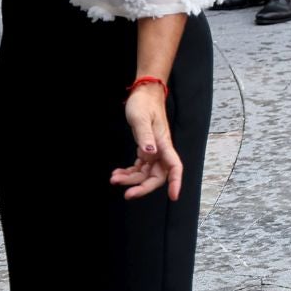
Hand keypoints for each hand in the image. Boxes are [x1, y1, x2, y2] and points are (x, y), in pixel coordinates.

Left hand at [110, 85, 181, 201]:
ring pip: (146, 173)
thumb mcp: (141, 119)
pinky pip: (139, 167)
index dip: (176, 182)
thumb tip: (150, 153)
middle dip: (143, 187)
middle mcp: (161, 150)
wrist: (143, 94)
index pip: (174, 166)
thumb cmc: (144, 104)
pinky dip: (129, 173)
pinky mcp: (146, 149)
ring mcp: (154, 150)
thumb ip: (145, 137)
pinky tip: (118, 173)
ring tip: (114, 178)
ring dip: (131, 180)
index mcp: (163, 143)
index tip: (173, 196)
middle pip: (157, 176)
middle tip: (126, 194)